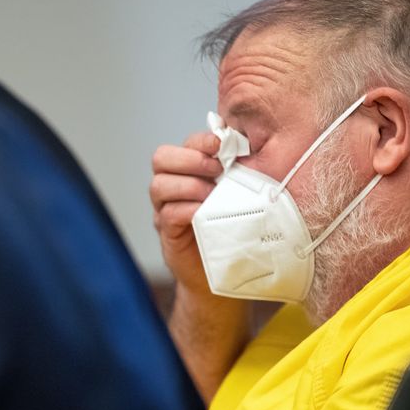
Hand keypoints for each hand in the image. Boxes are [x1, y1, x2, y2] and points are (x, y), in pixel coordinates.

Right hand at [149, 131, 224, 293]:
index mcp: (189, 171)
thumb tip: (250, 148)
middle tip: (217, 170)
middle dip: (190, 159)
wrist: (223, 268)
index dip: (200, 141)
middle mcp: (171, 186)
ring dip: (189, 185)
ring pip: (159, 185)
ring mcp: (165, 209)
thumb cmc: (231, 225)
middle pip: (161, 158)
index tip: (220, 145)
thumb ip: (235, 171)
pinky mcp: (167, 232)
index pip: (184, 144)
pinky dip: (187, 209)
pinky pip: (168, 214)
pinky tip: (204, 212)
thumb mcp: (235, 193)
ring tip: (212, 194)